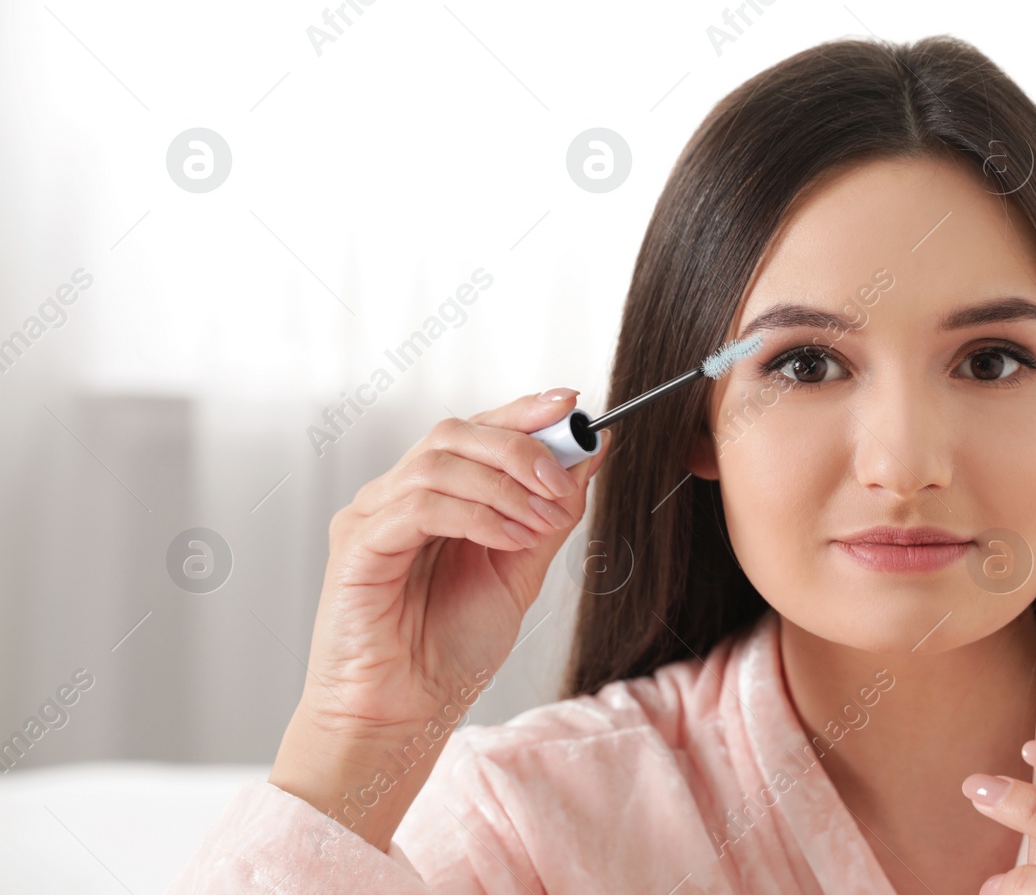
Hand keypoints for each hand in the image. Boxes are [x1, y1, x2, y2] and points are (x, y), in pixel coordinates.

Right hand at [269, 389, 610, 847]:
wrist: (403, 718)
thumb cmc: (448, 651)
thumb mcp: (519, 572)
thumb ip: (550, 514)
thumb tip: (590, 454)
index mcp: (435, 495)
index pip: (477, 430)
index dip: (523, 410)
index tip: (572, 404)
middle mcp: (397, 495)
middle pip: (456, 432)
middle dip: (521, 446)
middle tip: (563, 481)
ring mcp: (371, 517)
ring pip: (439, 461)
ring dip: (505, 486)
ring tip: (540, 524)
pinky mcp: (357, 547)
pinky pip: (419, 506)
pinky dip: (476, 515)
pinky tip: (508, 539)